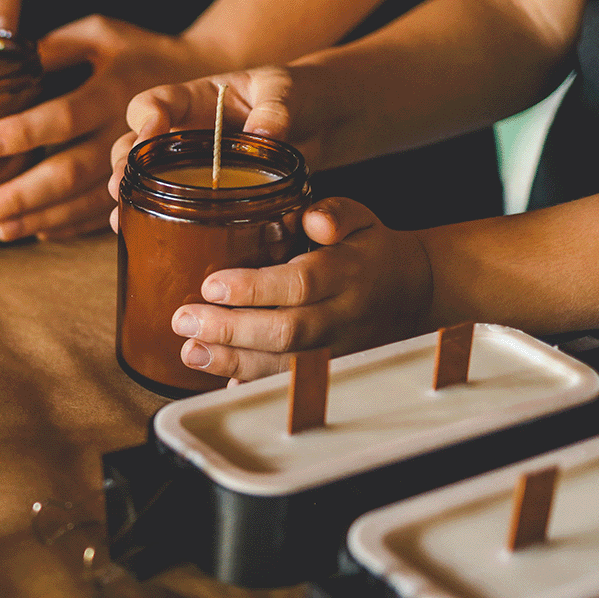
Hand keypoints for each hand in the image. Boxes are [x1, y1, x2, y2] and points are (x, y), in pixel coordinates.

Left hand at [0, 16, 205, 240]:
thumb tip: (2, 65)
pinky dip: (69, 226)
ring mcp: (137, 166)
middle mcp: (127, 133)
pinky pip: (104, 214)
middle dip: (21, 196)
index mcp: (115, 90)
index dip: (22, 133)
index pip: (64, 117)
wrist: (203, 77)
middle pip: (70, 172)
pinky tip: (36, 232)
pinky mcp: (142, 186)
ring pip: (85, 202)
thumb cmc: (136, 51)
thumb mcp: (99, 34)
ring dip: (39, 219)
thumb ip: (54, 49)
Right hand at [106, 65, 329, 229]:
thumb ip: (276, 107)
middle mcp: (181, 132)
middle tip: (119, 187)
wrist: (316, 121)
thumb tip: (264, 134)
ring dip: (127, 198)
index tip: (149, 134)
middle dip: (122, 166)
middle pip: (133, 144)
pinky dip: (149, 220)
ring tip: (120, 219)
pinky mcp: (201, 192)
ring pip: (140, 177)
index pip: (155, 102)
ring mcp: (187, 164)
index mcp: (195, 98)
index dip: (144, 117)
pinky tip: (141, 237)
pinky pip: (166, 204)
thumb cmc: (297, 94)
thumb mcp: (287, 91)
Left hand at [165, 198, 433, 381]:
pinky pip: (290, 384)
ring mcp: (337, 349)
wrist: (414, 293)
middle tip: (184, 320)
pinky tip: (221, 376)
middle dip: (230, 330)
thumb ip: (333, 213)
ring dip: (233, 361)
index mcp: (346, 273)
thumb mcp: (359, 218)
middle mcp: (342, 316)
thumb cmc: (369, 252)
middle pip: (286, 331)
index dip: (253, 289)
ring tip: (191, 351)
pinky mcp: (329, 369)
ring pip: (284, 365)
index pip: (300, 284)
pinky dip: (254, 384)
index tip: (211, 286)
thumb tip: (308, 218)